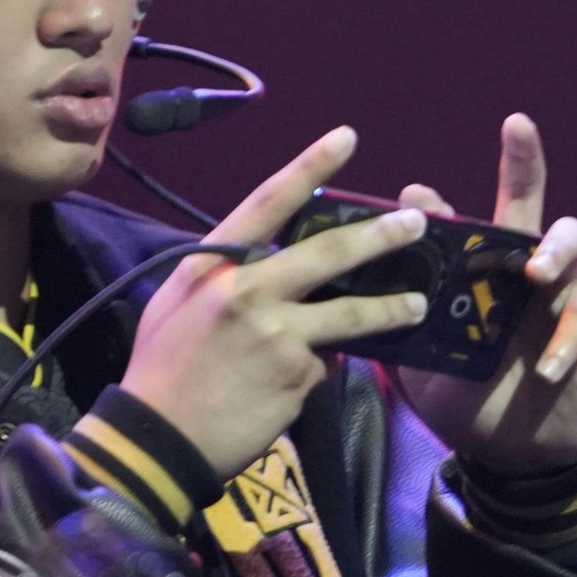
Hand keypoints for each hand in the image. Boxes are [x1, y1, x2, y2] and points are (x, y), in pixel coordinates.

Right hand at [124, 126, 431, 477]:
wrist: (159, 438)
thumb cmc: (163, 366)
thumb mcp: (179, 302)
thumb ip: (225, 276)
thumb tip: (270, 261)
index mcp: (212, 263)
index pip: (270, 201)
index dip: (311, 166)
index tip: (347, 138)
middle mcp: (247, 290)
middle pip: (329, 252)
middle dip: (380, 235)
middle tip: (417, 222)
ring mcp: (277, 334)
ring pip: (350, 313)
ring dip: (391, 307)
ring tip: (417, 305)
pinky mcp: (297, 376)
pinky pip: (326, 362)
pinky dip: (324, 365)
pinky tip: (306, 378)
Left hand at [392, 113, 576, 473]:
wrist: (516, 451)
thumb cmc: (466, 397)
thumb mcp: (421, 365)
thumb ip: (396, 326)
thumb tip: (342, 299)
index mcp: (472, 270)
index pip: (455, 220)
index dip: (433, 203)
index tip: (410, 196)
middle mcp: (516, 266)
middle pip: (526, 200)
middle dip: (523, 159)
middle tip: (516, 126)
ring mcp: (557, 292)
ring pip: (571, 243)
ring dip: (553, 250)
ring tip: (534, 272)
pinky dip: (564, 340)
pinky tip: (544, 366)